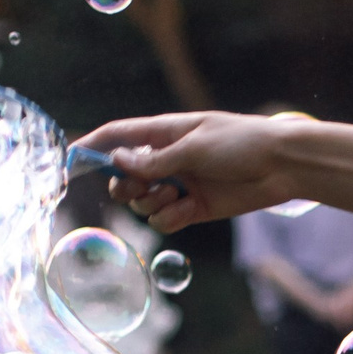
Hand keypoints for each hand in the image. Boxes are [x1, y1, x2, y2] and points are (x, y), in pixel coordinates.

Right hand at [88, 111, 289, 227]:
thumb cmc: (242, 143)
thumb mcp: (195, 147)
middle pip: (122, 177)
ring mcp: (179, 185)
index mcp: (164, 133)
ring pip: (141, 202)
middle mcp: (167, 159)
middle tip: (143, 186)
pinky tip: (187, 210)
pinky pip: (165, 220)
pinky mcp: (194, 208)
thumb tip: (118, 162)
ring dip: (150, 203)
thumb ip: (156, 159)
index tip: (70, 160)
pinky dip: (170, 219)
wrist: (283, 166)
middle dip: (124, 186)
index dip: (92, 146)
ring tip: (176, 196)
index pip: (117, 136)